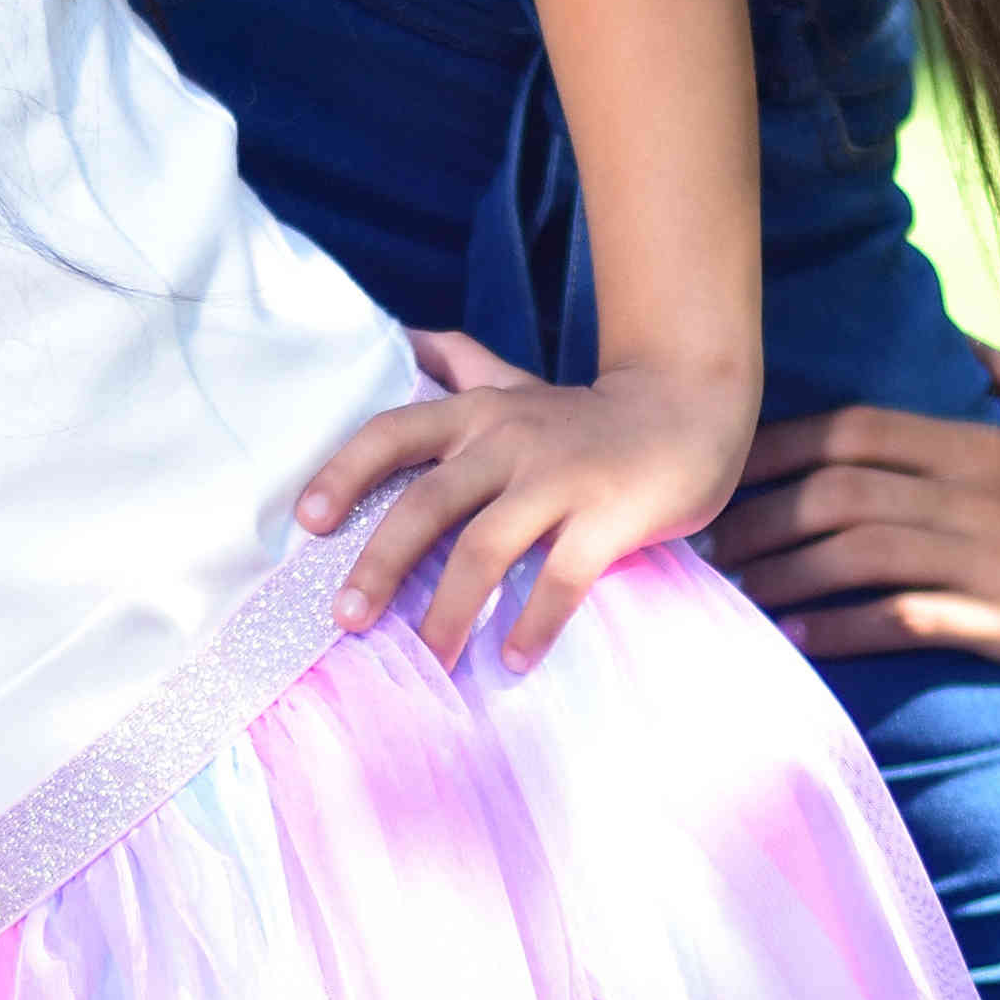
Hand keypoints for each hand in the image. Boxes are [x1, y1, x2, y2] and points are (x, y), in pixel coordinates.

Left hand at [299, 346, 758, 669]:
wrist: (690, 411)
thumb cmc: (588, 416)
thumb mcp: (516, 382)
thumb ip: (460, 364)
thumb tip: (402, 337)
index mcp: (476, 415)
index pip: (393, 434)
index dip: (345, 474)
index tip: (308, 523)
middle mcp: (508, 441)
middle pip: (426, 503)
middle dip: (380, 564)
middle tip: (346, 619)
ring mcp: (559, 480)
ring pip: (485, 547)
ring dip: (449, 611)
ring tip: (429, 662)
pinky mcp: (608, 517)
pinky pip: (560, 578)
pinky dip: (533, 623)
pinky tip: (511, 661)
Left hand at [707, 346, 999, 713]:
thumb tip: (967, 344)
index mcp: (984, 446)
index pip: (854, 429)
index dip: (777, 450)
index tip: (726, 478)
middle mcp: (981, 493)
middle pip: (840, 490)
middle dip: (762, 517)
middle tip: (712, 550)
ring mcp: (995, 558)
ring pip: (860, 553)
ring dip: (787, 574)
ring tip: (739, 597)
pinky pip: (907, 619)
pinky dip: (845, 628)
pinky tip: (800, 639)